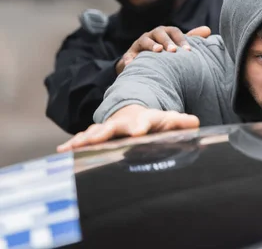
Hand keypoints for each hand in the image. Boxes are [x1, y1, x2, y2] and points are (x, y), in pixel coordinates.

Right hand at [56, 105, 198, 151]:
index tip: (138, 131)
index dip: (139, 126)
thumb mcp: (169, 121)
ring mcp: (107, 129)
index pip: (141, 123)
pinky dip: (73, 144)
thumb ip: (181, 123)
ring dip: (83, 140)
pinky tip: (61, 152)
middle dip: (102, 133)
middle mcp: (120, 124)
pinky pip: (83, 140)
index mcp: (141, 121)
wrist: (135, 115)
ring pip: (93, 134)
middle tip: (94, 138)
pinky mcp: (97, 136)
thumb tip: (196, 122)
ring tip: (70, 147)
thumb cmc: (154, 122)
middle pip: (111, 128)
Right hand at [116, 26, 210, 73]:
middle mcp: (152, 35)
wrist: (140, 63)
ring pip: (144, 41)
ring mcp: (139, 44)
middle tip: (173, 51)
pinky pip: (128, 56)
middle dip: (167, 41)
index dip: (182, 40)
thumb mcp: (176, 45)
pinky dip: (130, 60)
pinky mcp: (129, 55)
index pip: (174, 32)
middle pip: (159, 34)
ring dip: (151, 45)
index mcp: (165, 33)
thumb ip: (191, 38)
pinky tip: (133, 65)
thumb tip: (208, 30)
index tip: (188, 51)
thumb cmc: (163, 53)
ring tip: (158, 51)